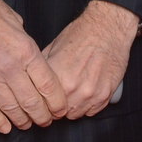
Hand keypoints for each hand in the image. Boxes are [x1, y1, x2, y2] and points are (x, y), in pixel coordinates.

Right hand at [0, 0, 64, 132]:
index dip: (57, 103)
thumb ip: (26, 45)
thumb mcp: (17, 22)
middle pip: (32, 102)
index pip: (48, 85)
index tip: (60, 109)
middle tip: (46, 120)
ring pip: (11, 109)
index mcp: (25, 50)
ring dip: (22, 121)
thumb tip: (33, 61)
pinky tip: (6, 126)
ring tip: (28, 124)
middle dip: (43, 116)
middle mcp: (9, 67)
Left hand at [42, 0, 138, 118]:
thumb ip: (44, 68)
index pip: (43, 104)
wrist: (107, 27)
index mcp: (58, 77)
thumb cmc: (82, 33)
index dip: (42, 103)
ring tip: (74, 93)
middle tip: (59, 96)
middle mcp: (74, 88)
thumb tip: (33, 79)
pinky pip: (92, 112)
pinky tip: (87, 92)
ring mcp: (91, 93)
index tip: (43, 101)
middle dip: (56, 107)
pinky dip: (88, 106)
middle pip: (58, 113)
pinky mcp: (105, 94)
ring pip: (75, 115)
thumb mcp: (54, 47)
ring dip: (72, 107)